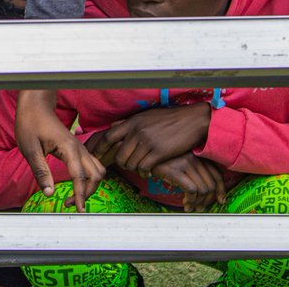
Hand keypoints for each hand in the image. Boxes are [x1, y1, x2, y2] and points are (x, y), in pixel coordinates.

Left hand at [16, 89, 105, 212]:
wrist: (35, 104)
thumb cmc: (30, 123)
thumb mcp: (30, 149)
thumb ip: (40, 171)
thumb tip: (48, 193)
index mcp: (69, 148)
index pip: (80, 177)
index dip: (80, 195)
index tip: (78, 210)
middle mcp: (79, 148)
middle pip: (96, 175)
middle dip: (87, 193)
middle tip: (70, 205)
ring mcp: (80, 147)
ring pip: (97, 170)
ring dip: (90, 185)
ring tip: (74, 196)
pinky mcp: (77, 147)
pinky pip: (91, 164)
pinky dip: (89, 177)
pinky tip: (76, 183)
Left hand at [86, 102, 211, 176]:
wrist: (192, 121)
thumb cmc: (169, 119)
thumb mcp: (147, 116)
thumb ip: (131, 123)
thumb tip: (114, 126)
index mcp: (133, 122)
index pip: (108, 136)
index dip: (100, 148)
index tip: (96, 156)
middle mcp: (137, 131)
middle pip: (119, 155)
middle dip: (122, 164)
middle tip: (128, 166)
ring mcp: (148, 142)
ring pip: (130, 164)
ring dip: (135, 169)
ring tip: (141, 168)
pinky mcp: (159, 152)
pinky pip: (143, 168)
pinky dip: (145, 172)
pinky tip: (150, 171)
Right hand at [149, 153, 226, 212]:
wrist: (143, 155)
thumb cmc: (162, 161)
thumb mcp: (181, 163)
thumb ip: (195, 171)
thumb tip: (207, 191)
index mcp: (198, 155)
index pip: (217, 174)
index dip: (221, 190)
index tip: (221, 200)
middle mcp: (194, 157)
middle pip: (211, 185)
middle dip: (207, 201)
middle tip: (200, 208)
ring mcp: (185, 163)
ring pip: (202, 189)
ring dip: (198, 203)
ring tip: (191, 207)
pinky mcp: (175, 170)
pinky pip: (191, 190)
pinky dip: (191, 201)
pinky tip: (185, 204)